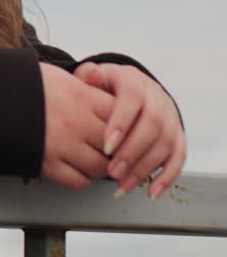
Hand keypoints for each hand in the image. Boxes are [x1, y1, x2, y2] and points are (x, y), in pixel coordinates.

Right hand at [40, 63, 115, 189]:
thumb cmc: (20, 84)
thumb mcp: (57, 76)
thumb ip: (84, 85)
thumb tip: (100, 85)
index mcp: (81, 96)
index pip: (123, 116)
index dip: (125, 124)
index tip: (118, 127)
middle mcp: (76, 121)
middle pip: (118, 146)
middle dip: (117, 150)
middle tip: (109, 148)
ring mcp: (62, 144)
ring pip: (101, 168)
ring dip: (100, 166)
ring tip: (91, 158)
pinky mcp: (46, 163)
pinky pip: (79, 182)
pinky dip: (81, 179)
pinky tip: (74, 168)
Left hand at [73, 62, 185, 199]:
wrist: (131, 90)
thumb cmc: (106, 87)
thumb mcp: (95, 78)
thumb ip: (88, 77)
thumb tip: (90, 75)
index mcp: (134, 82)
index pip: (132, 100)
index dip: (121, 124)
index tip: (105, 147)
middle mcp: (157, 99)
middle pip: (152, 125)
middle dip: (132, 151)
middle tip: (112, 172)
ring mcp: (171, 118)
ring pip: (166, 144)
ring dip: (145, 167)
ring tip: (124, 185)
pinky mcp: (178, 136)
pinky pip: (178, 157)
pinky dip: (167, 176)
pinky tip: (152, 192)